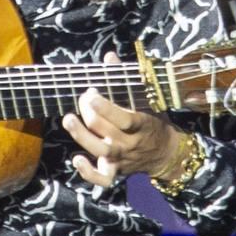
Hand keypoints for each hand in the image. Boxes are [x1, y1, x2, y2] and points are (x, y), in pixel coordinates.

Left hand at [62, 52, 183, 188]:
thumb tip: (109, 56)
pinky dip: (88, 173)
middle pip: (104, 130)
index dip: (103, 105)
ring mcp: (121, 158)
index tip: (91, 91)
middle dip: (88, 111)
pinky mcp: (115, 172)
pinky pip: (101, 179)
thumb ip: (125, 78)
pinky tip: (76, 159)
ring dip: (80, 135)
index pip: (121, 117)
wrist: (166, 153)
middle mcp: (130, 143)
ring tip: (68, 119)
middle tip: (83, 98)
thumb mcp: (146, 98)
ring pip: (98, 151)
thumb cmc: (152, 120)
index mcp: (141, 124)